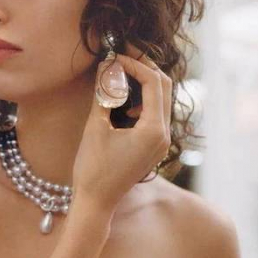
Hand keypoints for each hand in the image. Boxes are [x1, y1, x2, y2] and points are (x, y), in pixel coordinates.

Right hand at [72, 41, 171, 212]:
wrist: (96, 202)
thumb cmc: (92, 168)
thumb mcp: (95, 127)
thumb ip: (105, 94)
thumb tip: (108, 66)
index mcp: (154, 130)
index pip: (153, 82)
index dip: (134, 64)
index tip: (113, 56)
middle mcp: (164, 135)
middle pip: (164, 87)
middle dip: (143, 68)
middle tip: (121, 56)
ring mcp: (161, 142)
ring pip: (161, 99)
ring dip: (144, 83)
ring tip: (120, 74)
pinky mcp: (154, 147)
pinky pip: (155, 114)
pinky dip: (142, 100)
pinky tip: (122, 100)